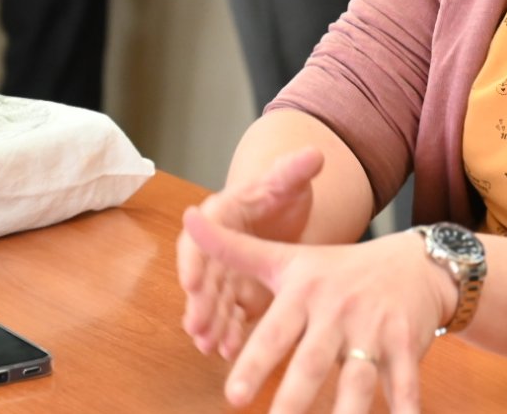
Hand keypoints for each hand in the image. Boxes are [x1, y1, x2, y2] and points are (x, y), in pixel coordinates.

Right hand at [178, 148, 324, 365]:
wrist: (283, 212)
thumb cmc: (281, 194)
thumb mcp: (288, 181)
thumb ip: (296, 170)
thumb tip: (314, 154)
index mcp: (221, 214)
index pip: (200, 237)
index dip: (194, 261)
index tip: (192, 282)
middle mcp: (215, 245)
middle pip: (202, 275)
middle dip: (199, 302)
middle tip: (198, 325)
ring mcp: (224, 272)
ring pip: (212, 300)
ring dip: (209, 323)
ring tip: (210, 347)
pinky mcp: (236, 293)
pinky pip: (228, 315)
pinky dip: (227, 332)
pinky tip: (228, 351)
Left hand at [181, 212, 455, 412]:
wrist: (414, 262)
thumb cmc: (341, 268)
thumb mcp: (289, 257)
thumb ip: (235, 250)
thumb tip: (188, 219)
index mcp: (305, 293)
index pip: (275, 332)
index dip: (254, 363)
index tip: (234, 397)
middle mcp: (338, 312)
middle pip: (314, 361)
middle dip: (294, 397)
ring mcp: (375, 329)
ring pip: (359, 378)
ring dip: (347, 412)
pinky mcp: (406, 344)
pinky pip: (406, 382)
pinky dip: (406, 408)